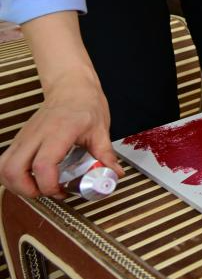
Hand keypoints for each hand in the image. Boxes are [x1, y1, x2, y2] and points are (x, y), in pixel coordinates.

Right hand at [0, 73, 122, 197]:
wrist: (71, 86)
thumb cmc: (85, 104)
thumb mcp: (100, 130)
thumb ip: (106, 155)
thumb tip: (114, 174)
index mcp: (59, 132)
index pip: (43, 165)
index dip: (49, 185)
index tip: (63, 190)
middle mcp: (36, 134)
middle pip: (13, 170)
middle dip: (27, 190)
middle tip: (48, 191)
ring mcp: (24, 136)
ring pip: (3, 167)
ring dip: (16, 184)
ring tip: (38, 186)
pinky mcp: (20, 139)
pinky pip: (5, 161)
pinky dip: (13, 175)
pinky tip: (31, 177)